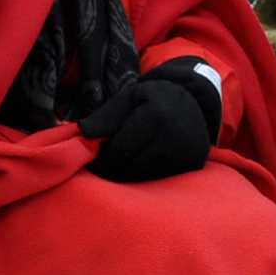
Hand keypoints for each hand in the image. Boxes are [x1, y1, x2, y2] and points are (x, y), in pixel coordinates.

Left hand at [78, 57, 221, 182]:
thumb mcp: (128, 98)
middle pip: (132, 165)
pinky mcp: (192, 163)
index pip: (120, 148)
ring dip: (128, 173)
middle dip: (113, 168)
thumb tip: (83, 133)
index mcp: (154, 116)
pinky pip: (160, 177)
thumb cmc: (153, 98)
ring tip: (120, 164)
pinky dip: (146, 174)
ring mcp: (185, 152)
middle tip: (103, 166)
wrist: (193, 101)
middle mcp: (173, 136)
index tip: (93, 160)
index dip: (103, 158)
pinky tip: (139, 164)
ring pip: (145, 175)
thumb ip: (105, 116)